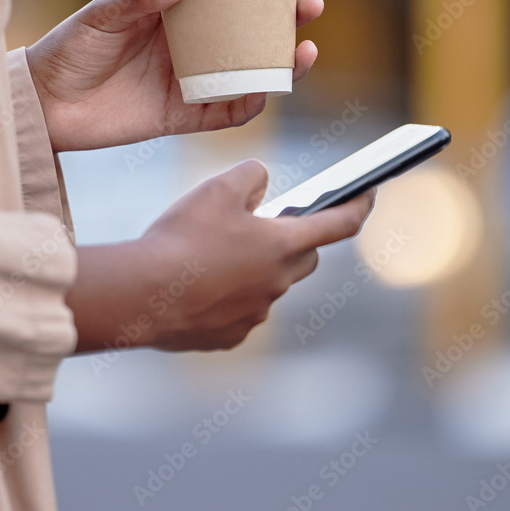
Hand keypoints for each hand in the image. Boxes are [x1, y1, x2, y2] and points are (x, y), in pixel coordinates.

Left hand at [24, 0, 322, 152]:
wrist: (43, 103)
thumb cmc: (68, 49)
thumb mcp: (102, 15)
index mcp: (177, 14)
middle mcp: (191, 47)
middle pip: (253, 32)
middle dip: (288, 18)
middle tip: (309, 3)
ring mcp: (191, 83)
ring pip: (251, 72)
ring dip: (284, 61)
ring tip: (307, 46)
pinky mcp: (183, 118)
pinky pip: (228, 114)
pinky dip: (254, 103)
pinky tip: (273, 88)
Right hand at [66, 161, 375, 352]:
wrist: (141, 296)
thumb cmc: (181, 239)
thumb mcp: (217, 188)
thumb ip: (251, 175)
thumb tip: (261, 183)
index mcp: (283, 245)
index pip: (340, 223)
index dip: (359, 204)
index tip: (369, 193)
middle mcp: (278, 283)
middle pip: (303, 257)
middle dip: (292, 239)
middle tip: (260, 224)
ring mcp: (255, 313)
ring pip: (267, 284)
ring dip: (252, 268)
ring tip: (211, 253)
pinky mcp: (230, 335)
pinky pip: (239, 310)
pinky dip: (227, 296)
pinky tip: (197, 285)